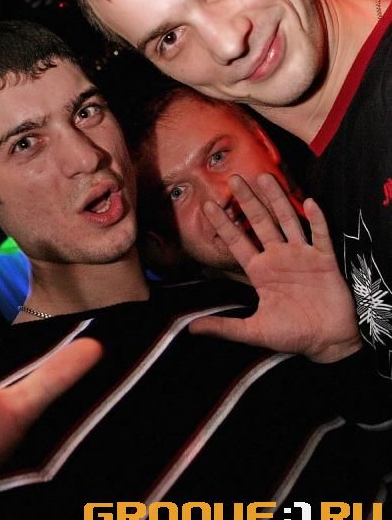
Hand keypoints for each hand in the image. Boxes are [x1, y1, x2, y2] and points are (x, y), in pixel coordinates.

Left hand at [189, 174, 361, 362]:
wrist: (327, 342)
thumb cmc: (292, 334)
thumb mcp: (254, 331)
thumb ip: (224, 327)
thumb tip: (191, 329)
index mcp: (260, 271)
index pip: (237, 242)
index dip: (222, 224)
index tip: (207, 204)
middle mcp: (278, 257)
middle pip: (260, 223)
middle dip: (247, 201)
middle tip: (233, 178)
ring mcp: (301, 256)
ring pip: (287, 221)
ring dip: (277, 199)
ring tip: (265, 177)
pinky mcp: (324, 260)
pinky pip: (320, 236)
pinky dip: (316, 220)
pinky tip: (309, 202)